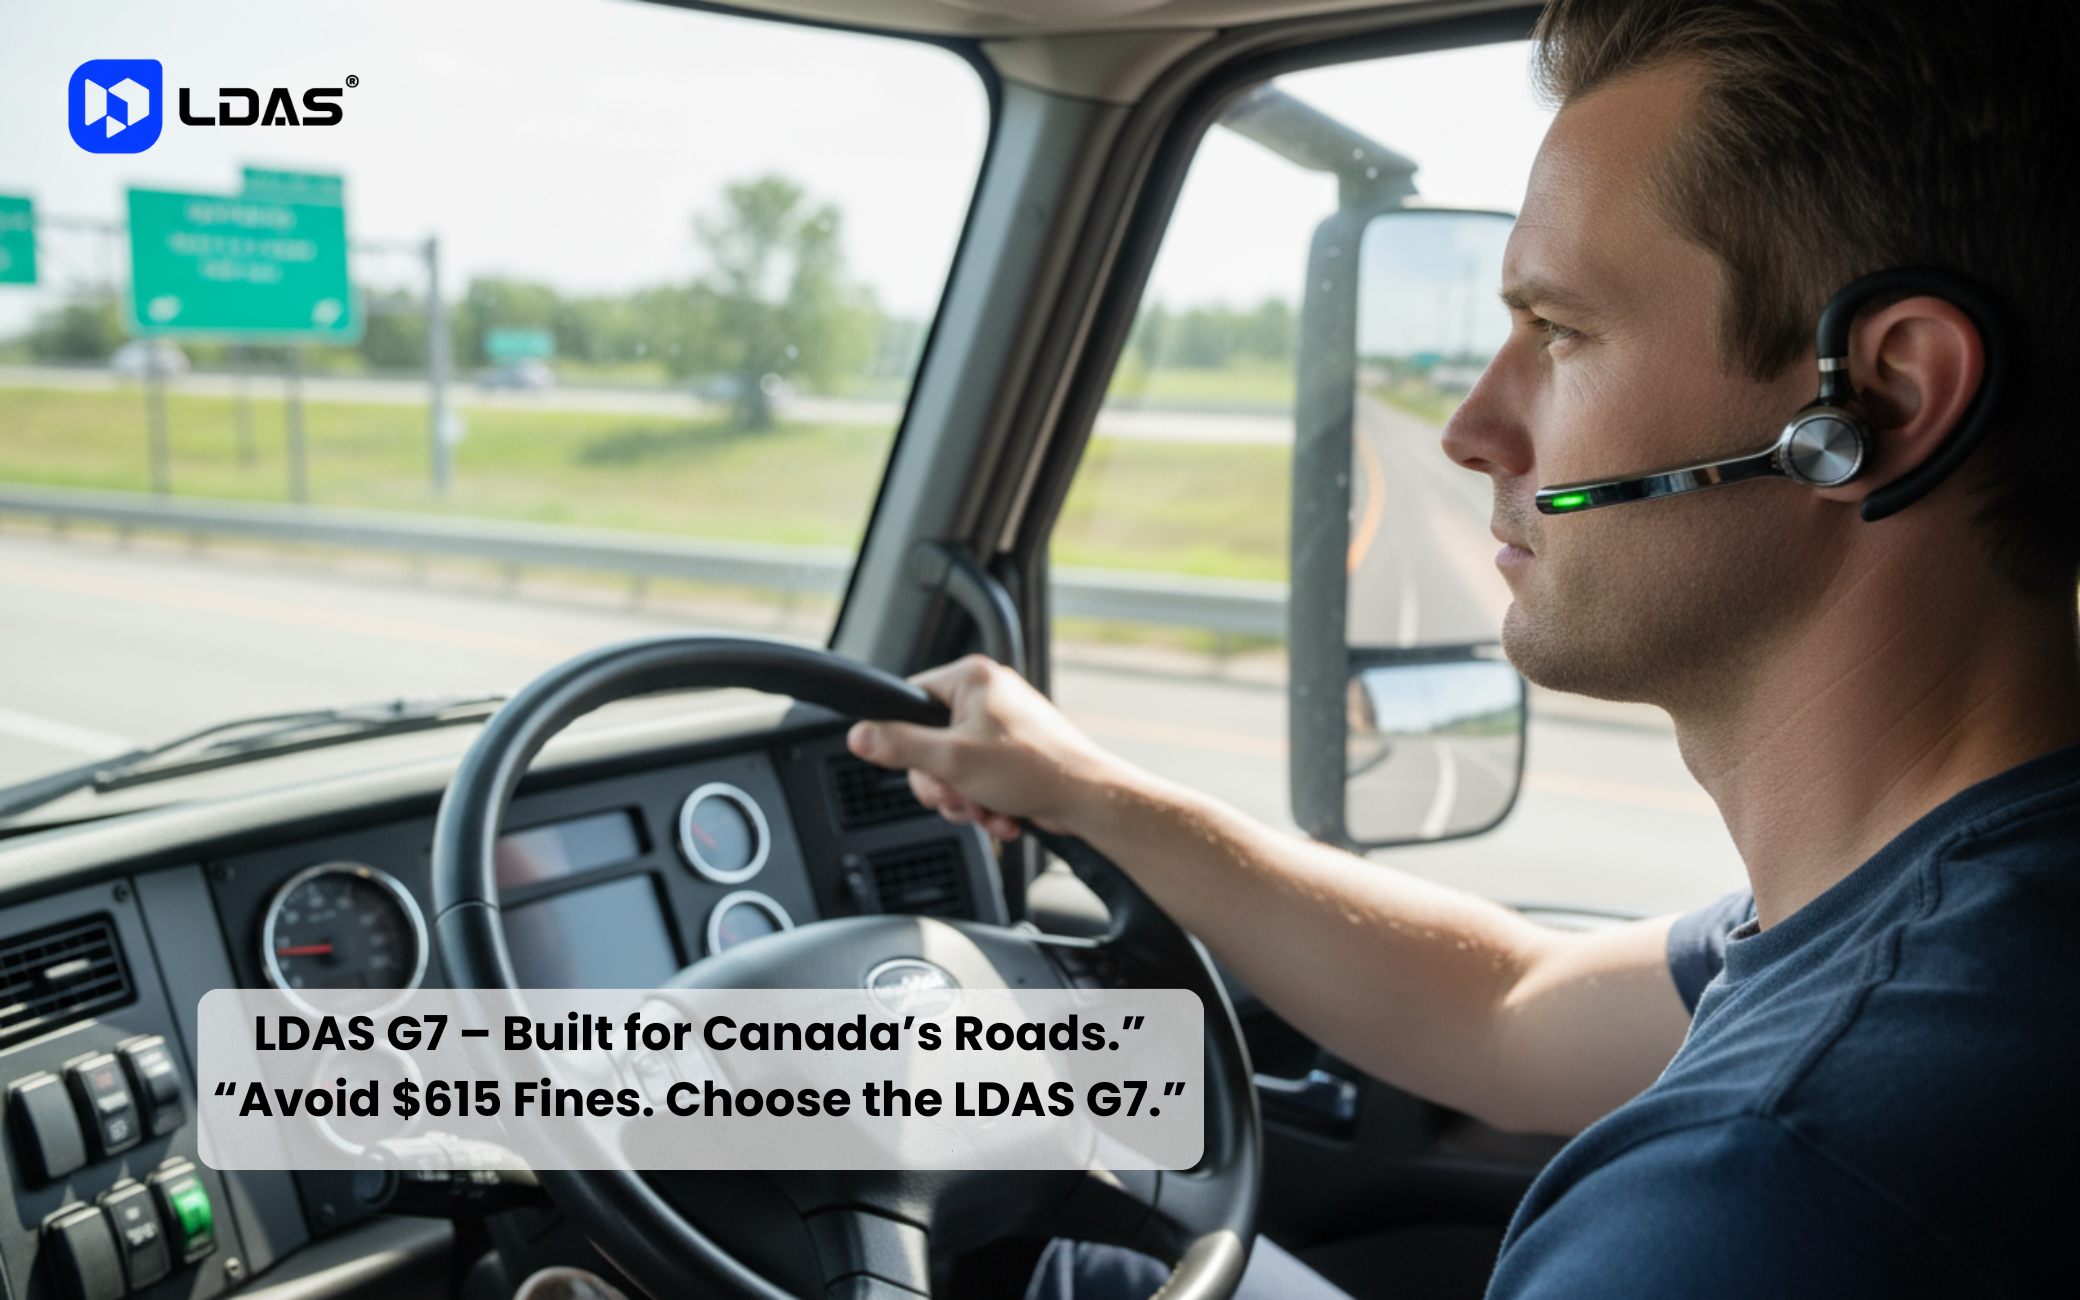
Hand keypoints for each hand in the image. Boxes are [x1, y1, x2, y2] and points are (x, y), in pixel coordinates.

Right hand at [847, 655, 1119, 839]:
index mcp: (970, 679)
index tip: (918, 766)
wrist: (1086, 799)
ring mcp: (1000, 725)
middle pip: (927, 742)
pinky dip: (983, 802)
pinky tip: (999, 815)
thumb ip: (900, 746)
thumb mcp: (952, 759)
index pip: (909, 699)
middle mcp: (985, 695)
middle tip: (956, 796)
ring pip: (951, 767)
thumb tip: (858, 735)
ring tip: (985, 809)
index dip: (906, 740)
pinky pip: (976, 778)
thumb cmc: (1033, 769)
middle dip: (941, 782)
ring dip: (962, 798)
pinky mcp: (1011, 754)